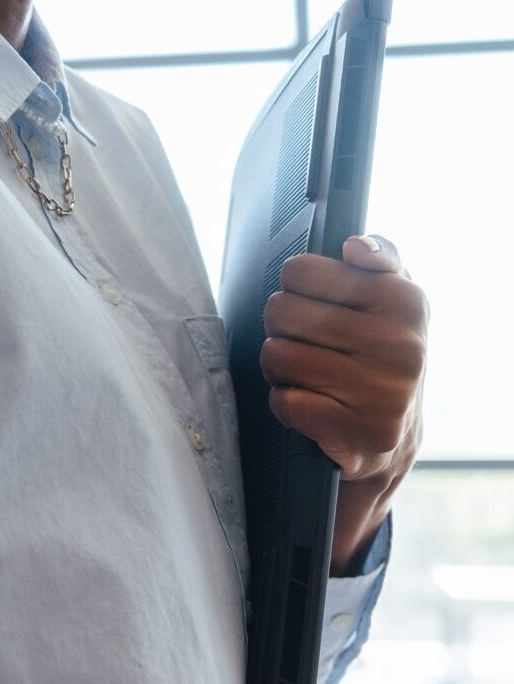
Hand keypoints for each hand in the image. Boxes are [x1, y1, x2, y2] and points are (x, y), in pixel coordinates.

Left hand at [261, 233, 427, 568]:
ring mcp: (383, 391)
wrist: (393, 438)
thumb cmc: (380, 356)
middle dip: (282, 329)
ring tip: (307, 375)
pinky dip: (287, 404)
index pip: (298, 270)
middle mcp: (400, 343)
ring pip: (276, 355)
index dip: (295, 290)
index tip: (317, 307)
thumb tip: (356, 245)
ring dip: (280, 368)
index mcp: (405, 300)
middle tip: (306, 345)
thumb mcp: (392, 300)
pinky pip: (285, 401)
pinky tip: (313, 405)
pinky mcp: (361, 432)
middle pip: (279, 311)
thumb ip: (379, 258)